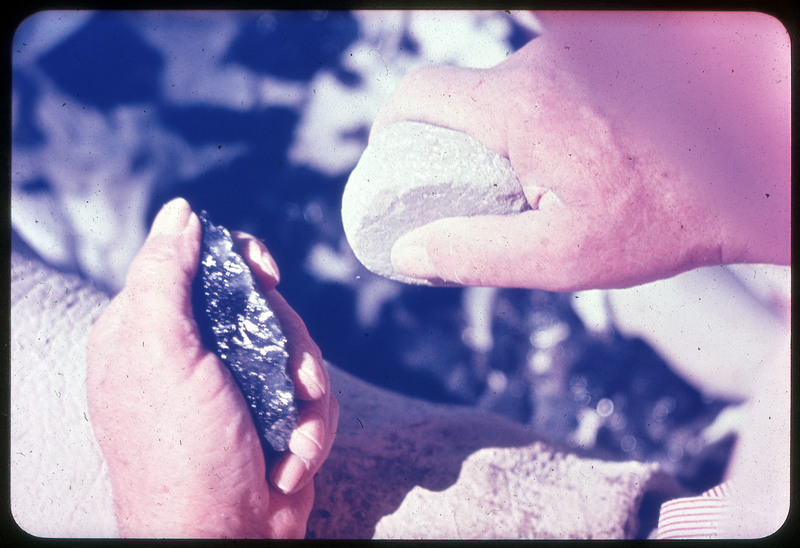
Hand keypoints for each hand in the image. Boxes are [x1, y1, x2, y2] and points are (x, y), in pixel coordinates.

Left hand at [86, 198, 337, 537]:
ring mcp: (238, 387)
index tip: (269, 276)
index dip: (243, 263)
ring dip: (306, 391)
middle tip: (291, 378)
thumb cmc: (184, 447)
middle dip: (289, 342)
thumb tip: (180, 210)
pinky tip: (293, 455)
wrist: (226, 535)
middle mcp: (196, 354)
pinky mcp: (273, 415)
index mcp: (154, 330)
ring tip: (293, 429)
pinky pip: (312, 394)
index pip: (201, 264)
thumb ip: (165, 274)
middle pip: (265, 306)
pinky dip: (311, 424)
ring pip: (297, 349)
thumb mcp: (161, 350)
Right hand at [373, 13, 788, 289]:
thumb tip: (408, 252)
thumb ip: (474, 254)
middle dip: (455, 144)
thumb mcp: (559, 257)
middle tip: (474, 194)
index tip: (392, 153)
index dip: (393, 122)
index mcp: (519, 111)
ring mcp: (572, 58)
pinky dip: (537, 121)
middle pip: (463, 96)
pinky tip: (572, 159)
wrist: (741, 180)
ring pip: (504, 91)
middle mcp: (541, 68)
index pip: (422, 93)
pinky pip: (541, 86)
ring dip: (502, 134)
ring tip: (539, 184)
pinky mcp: (599, 59)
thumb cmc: (655, 220)